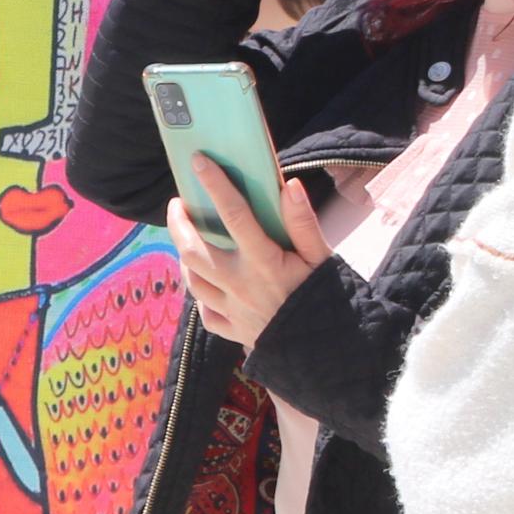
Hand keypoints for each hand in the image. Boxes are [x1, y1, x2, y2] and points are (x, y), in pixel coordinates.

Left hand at [173, 159, 331, 348]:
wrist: (334, 352)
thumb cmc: (330, 298)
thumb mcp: (323, 258)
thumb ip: (303, 223)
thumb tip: (289, 185)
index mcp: (265, 262)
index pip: (233, 215)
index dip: (215, 185)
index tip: (198, 161)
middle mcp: (240, 284)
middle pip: (192, 249)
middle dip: (179, 223)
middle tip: (179, 204)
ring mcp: (231, 309)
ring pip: (191, 278)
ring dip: (185, 255)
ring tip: (188, 238)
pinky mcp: (230, 330)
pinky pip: (203, 309)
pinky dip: (201, 293)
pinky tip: (206, 280)